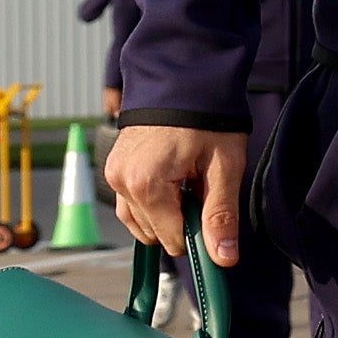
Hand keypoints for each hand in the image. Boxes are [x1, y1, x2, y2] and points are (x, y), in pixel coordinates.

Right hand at [107, 124, 248, 264]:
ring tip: (188, 180)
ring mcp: (113, 174)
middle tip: (202, 186)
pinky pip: (130, 202)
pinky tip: (173, 180)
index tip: (214, 213)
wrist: (183, 79)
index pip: (173, 240)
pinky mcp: (113, 167)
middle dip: (182, 220)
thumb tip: (223, 259)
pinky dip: (152, 201)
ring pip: (140, 221)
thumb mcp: (224, 167)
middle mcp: (121, 182)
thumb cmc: (207, 119)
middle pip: (155, 233)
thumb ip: (221, 215)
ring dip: (166, 212)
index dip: (199, 235)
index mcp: (146, 185)